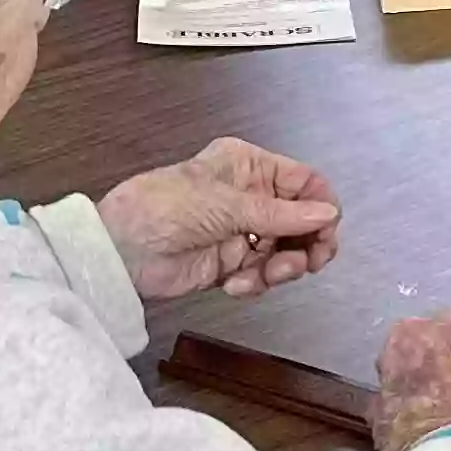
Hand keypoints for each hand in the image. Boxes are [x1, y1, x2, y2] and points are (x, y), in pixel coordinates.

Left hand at [99, 136, 341, 298]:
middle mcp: (250, 196)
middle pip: (302, 220)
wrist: (120, 251)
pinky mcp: (231, 264)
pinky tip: (234, 284)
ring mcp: (241, 231)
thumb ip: (283, 214)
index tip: (327, 233)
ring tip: (266, 276)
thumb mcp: (228, 205)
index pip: (304, 182)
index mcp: (249, 166)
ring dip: (281, 268)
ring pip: (286, 250)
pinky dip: (255, 282)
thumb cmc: (166, 208)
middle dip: (305, 244)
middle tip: (307, 264)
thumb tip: (330, 213)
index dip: (321, 206)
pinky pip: (262, 274)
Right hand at [374, 307, 450, 450]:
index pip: (403, 337)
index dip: (407, 362)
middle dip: (448, 348)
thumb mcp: (381, 423)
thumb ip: (385, 398)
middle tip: (447, 382)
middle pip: (449, 327)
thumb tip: (388, 399)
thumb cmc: (409, 441)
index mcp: (407, 336)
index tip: (410, 383)